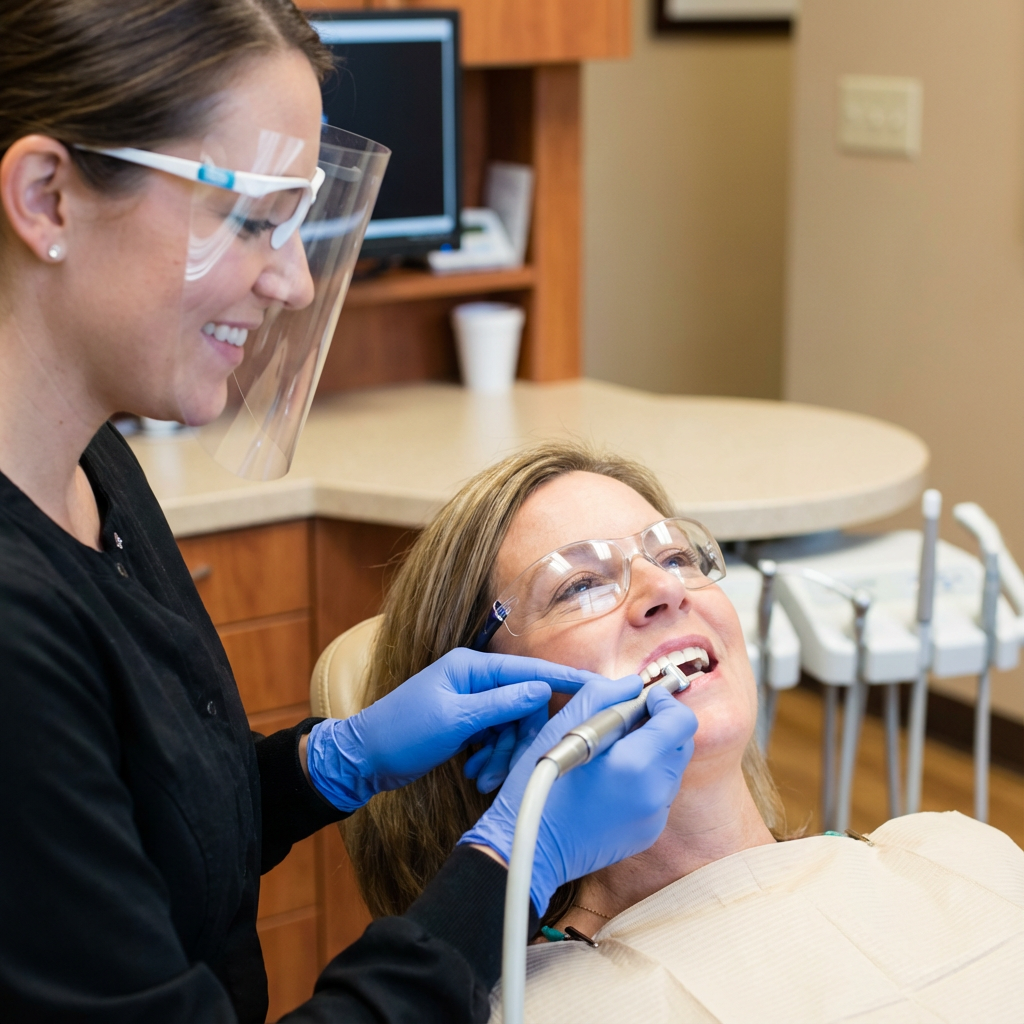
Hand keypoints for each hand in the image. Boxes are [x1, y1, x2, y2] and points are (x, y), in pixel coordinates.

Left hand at [305, 648, 605, 811]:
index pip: (530, 671)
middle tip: (509, 768)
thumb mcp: (454, 720)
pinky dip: (492, 757)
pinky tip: (476, 774)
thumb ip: (501, 704)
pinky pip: (496, 737)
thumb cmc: (402, 735)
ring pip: (512, 725)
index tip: (599, 688)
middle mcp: (475, 678)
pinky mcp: (466, 723)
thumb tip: (542, 689)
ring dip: (503, 755)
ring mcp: (471, 701)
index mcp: (472, 667)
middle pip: (525, 704)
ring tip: (483, 778)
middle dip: (520, 739)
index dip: (565, 680)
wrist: (363, 760)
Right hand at [460, 678, 697, 915]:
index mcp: (635, 763)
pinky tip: (612, 780)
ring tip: (615, 753)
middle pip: (681, 743)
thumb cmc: (541, 784)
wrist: (534, 848)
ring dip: (653, 750)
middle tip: (627, 722)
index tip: (643, 699)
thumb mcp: (563, 728)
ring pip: (672, 767)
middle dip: (660, 725)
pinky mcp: (649, 832)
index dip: (665, 702)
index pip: (681, 721)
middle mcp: (654, 792)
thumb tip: (632, 684)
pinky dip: (645, 777)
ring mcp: (655, 816)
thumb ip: (603, 696)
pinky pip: (660, 792)